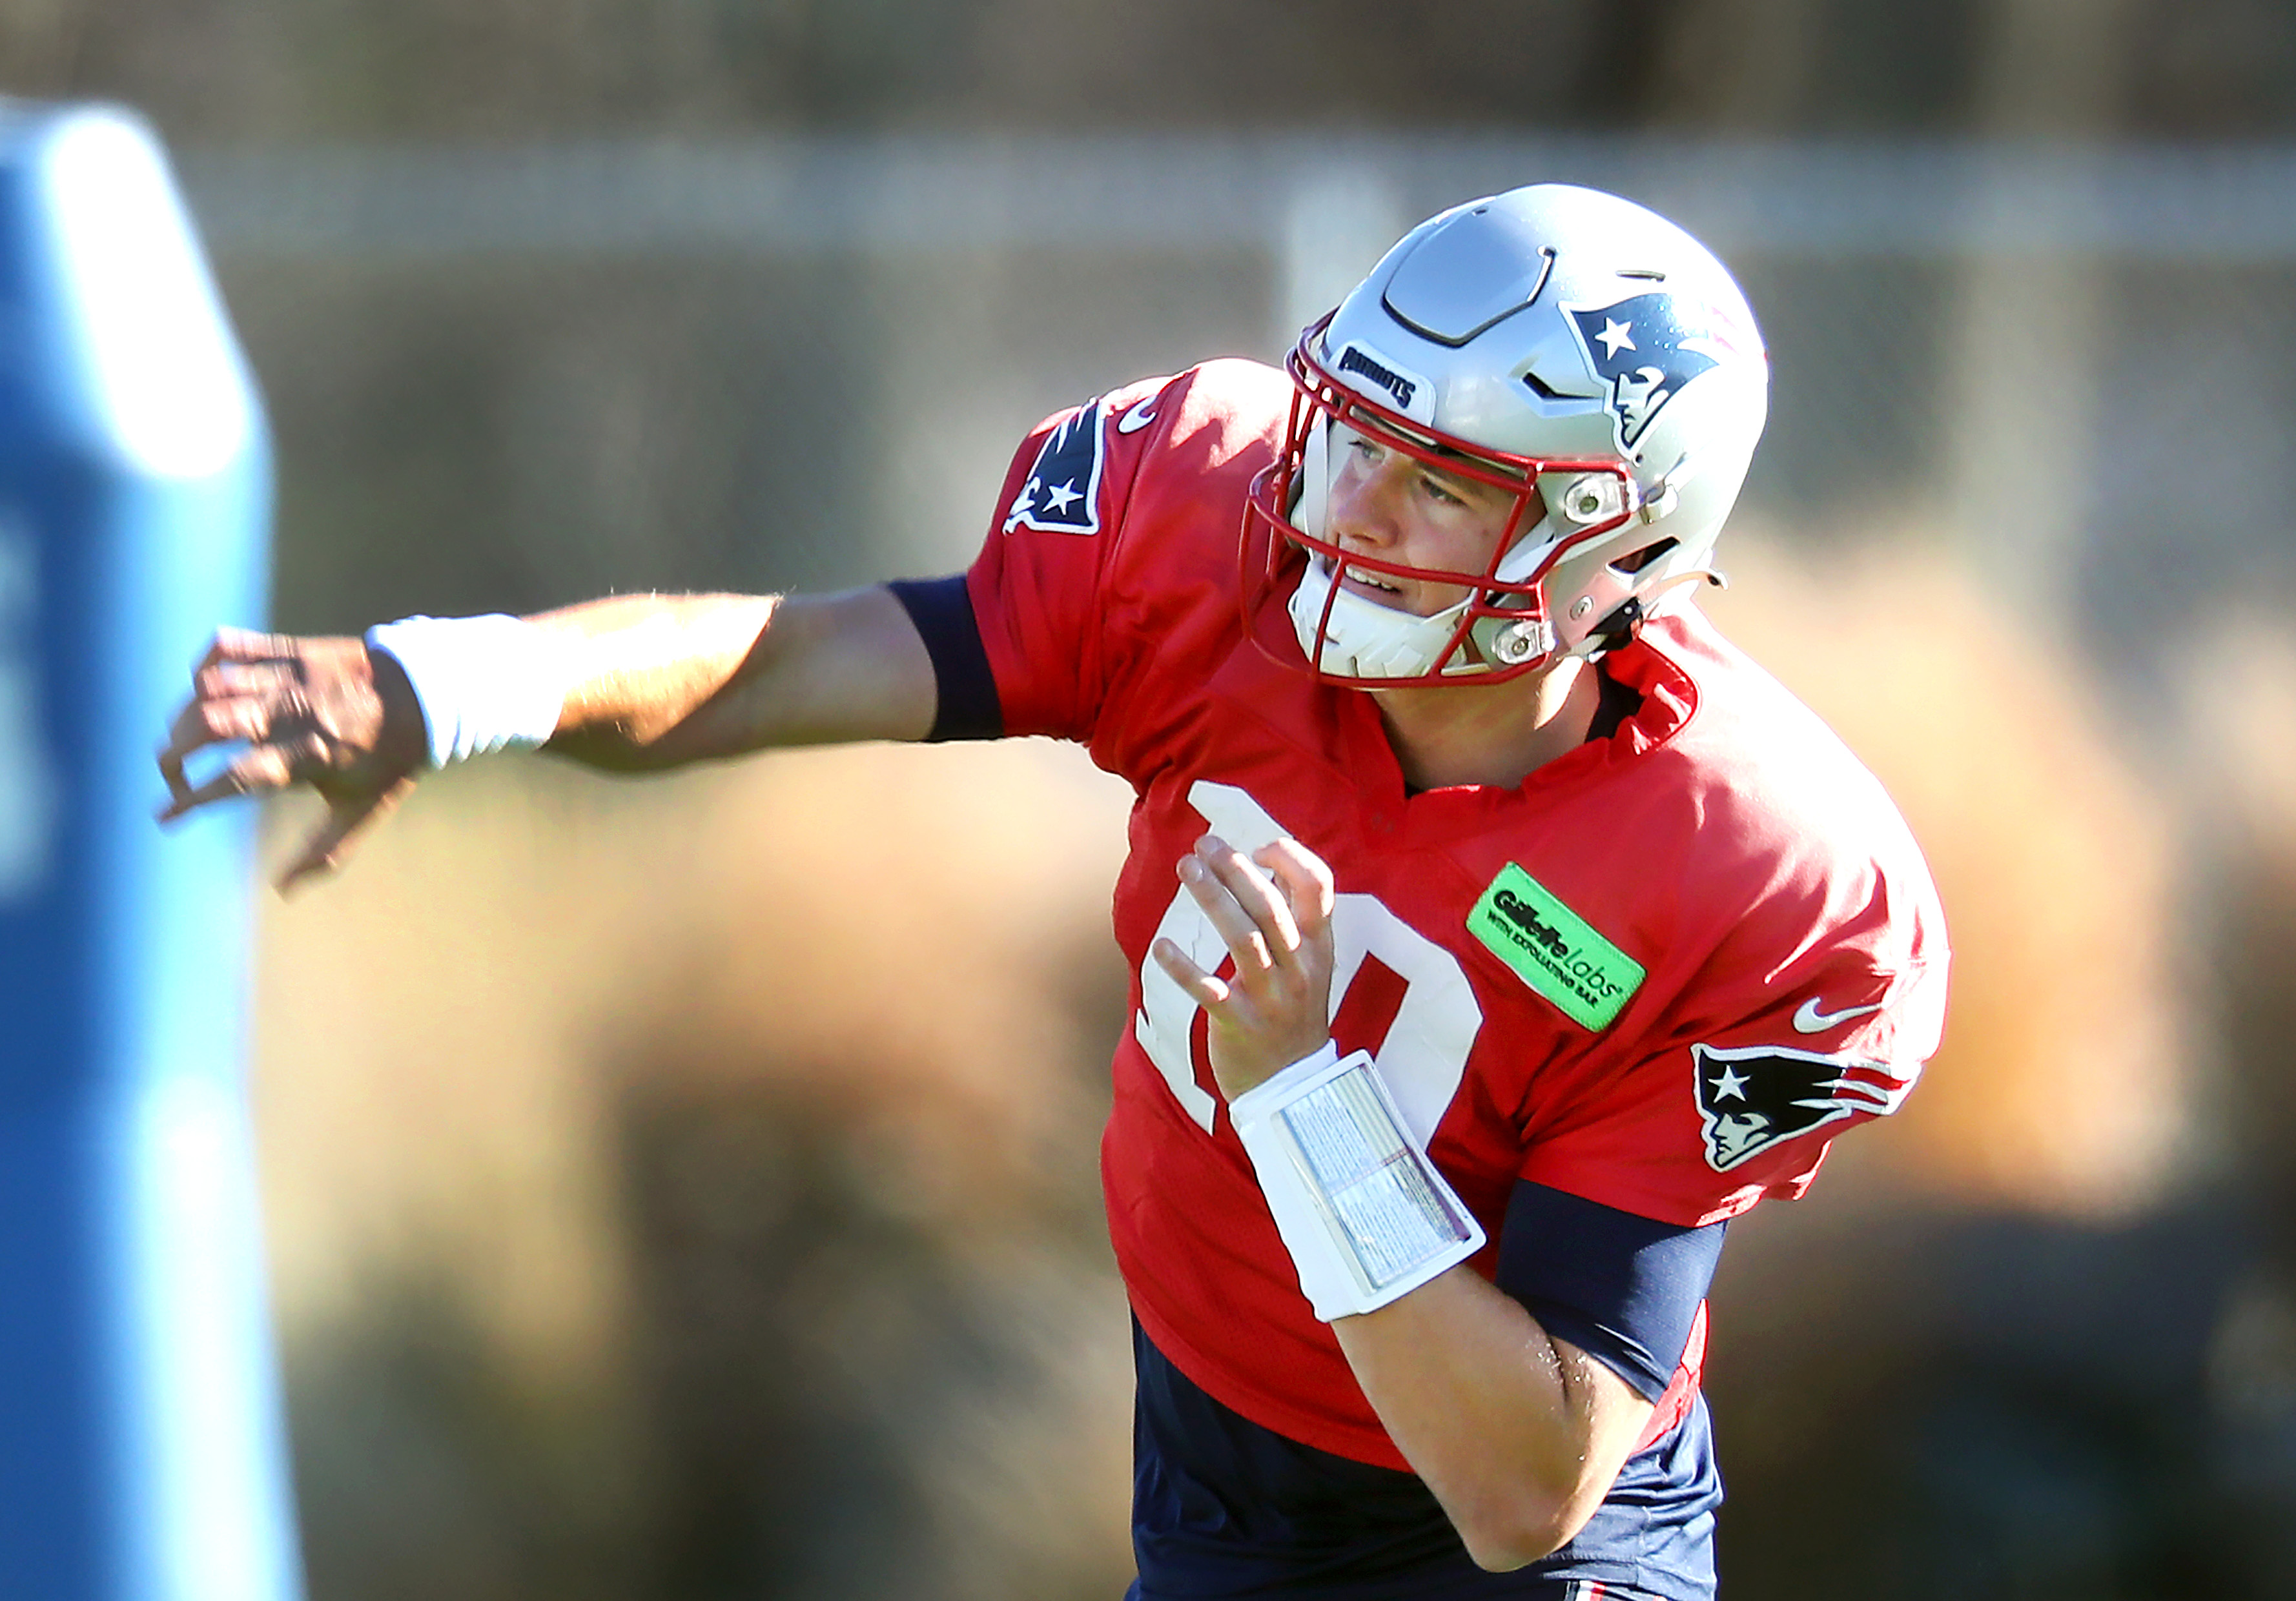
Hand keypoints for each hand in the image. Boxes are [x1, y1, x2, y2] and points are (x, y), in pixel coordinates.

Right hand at [156, 627, 427, 890]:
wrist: (425, 694)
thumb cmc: (390, 759)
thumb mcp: (363, 810)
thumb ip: (324, 852)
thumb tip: (284, 890)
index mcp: (312, 757)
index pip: (238, 777)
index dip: (194, 798)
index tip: (166, 815)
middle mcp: (296, 714)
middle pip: (212, 725)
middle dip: (174, 752)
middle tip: (171, 774)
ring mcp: (290, 677)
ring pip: (212, 686)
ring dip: (184, 715)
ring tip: (185, 740)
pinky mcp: (288, 649)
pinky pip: (228, 646)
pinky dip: (205, 665)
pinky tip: (204, 689)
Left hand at [1150, 833, 1336, 1098]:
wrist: (1294, 1088)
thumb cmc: (1294, 1012)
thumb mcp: (1310, 965)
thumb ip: (1295, 918)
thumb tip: (1267, 863)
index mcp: (1319, 947)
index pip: (1319, 887)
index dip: (1290, 858)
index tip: (1257, 848)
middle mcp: (1300, 968)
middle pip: (1271, 907)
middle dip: (1236, 870)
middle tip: (1205, 845)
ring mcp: (1271, 998)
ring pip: (1243, 939)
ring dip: (1213, 899)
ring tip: (1187, 869)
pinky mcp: (1239, 1024)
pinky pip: (1209, 991)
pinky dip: (1183, 967)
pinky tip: (1160, 946)